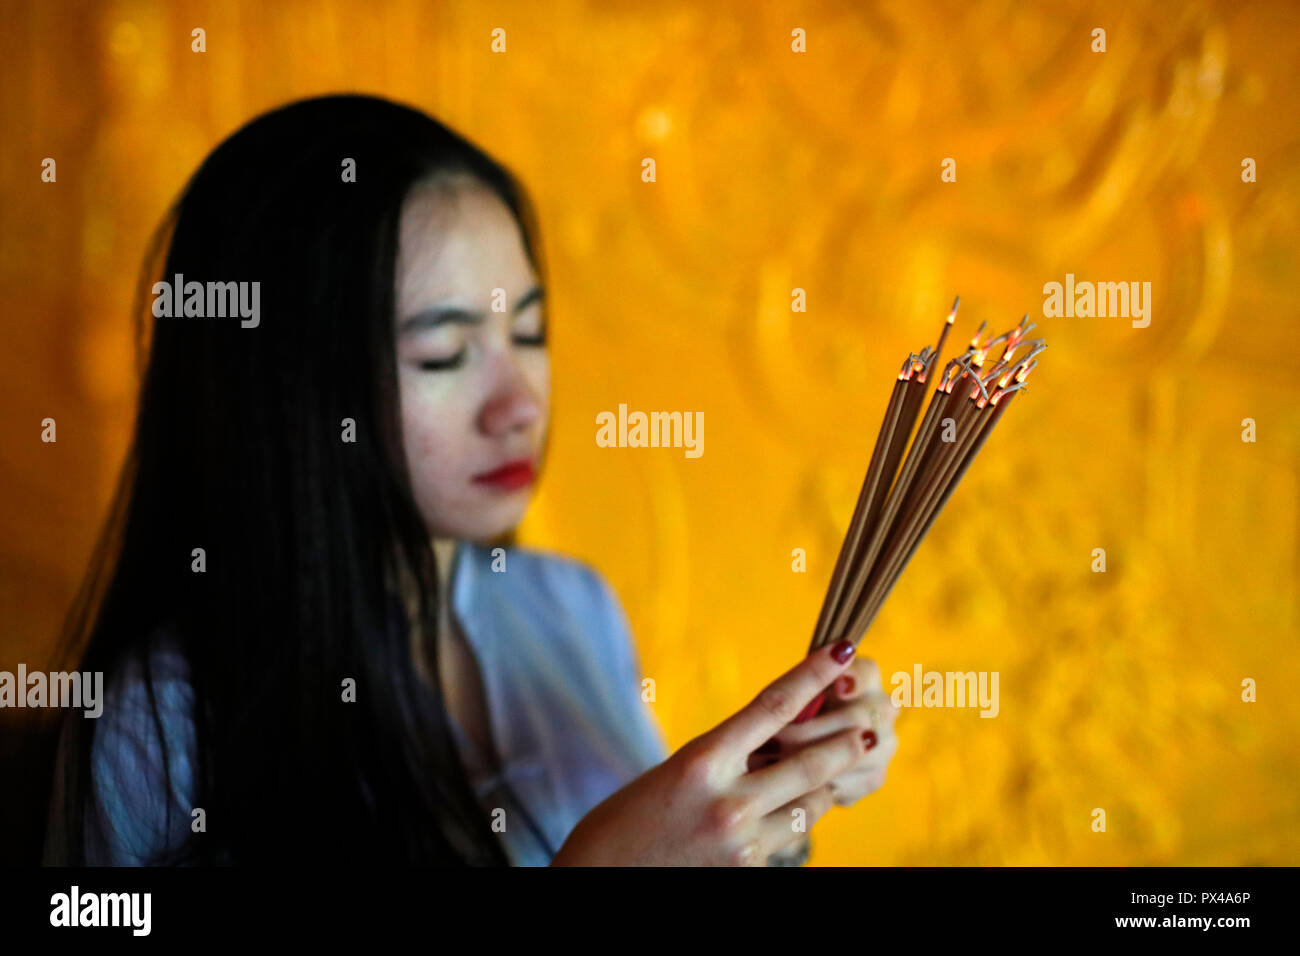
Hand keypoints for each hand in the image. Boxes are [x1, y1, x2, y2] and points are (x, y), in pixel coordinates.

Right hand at [550, 640, 870, 865]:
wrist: (599, 880)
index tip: (841, 648)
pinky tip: (789, 813)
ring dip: (822, 786)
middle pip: (810, 760)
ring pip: (809, 804)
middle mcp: (727, 798)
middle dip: (845, 742)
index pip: (772, 705)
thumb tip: (777, 740)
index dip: (813, 673)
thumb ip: (727, 757)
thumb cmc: (629, 820)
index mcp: (701, 759)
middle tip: (871, 728)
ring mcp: (741, 840)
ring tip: (827, 774)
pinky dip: (796, 821)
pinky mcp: (747, 872)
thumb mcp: (676, 772)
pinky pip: (790, 838)